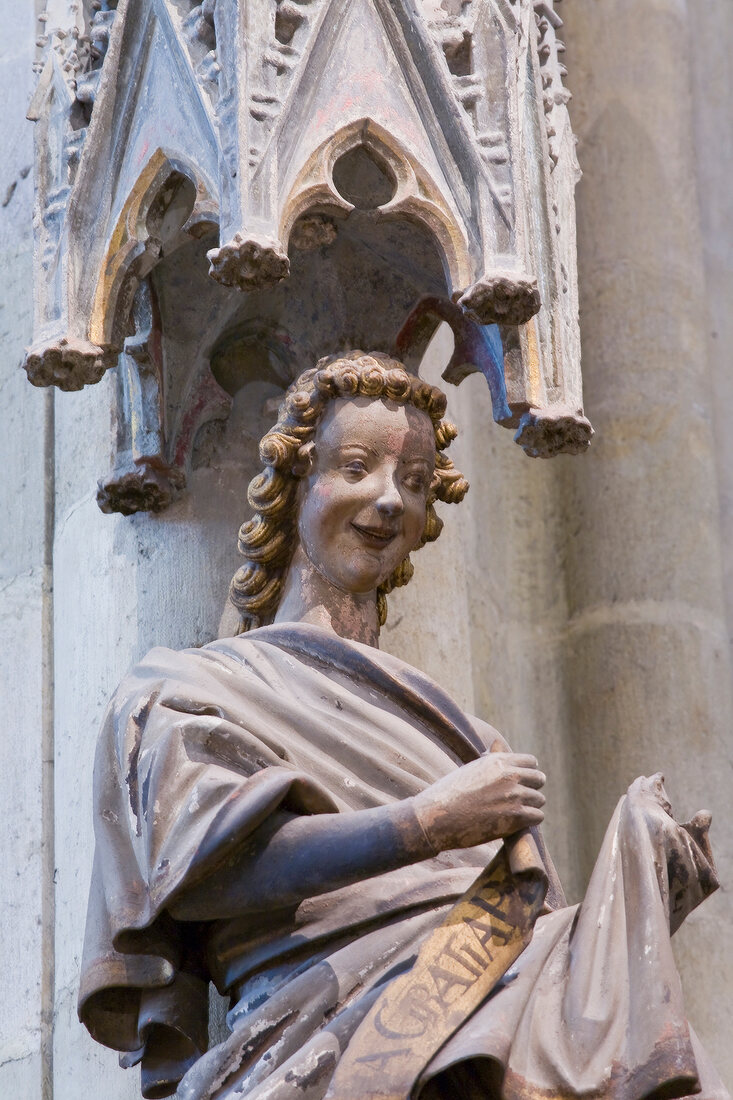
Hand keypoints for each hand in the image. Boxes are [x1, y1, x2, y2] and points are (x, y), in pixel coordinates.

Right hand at [412, 752, 545, 852]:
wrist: (436, 816)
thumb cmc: (449, 793)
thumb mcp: (471, 768)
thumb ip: (490, 760)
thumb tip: (497, 744)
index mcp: (498, 761)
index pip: (531, 762)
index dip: (527, 773)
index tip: (521, 783)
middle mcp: (508, 775)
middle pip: (539, 779)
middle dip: (531, 789)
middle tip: (518, 800)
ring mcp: (513, 795)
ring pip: (539, 799)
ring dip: (530, 807)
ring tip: (513, 813)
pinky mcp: (515, 817)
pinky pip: (537, 817)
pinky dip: (529, 821)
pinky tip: (515, 823)